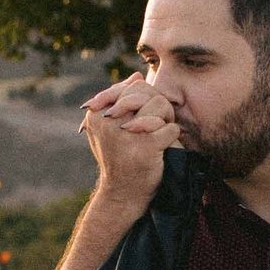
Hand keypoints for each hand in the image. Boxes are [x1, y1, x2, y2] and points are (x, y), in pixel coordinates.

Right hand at [79, 73, 178, 207]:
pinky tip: (164, 147)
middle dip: (157, 106)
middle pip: (147, 92)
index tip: (143, 115)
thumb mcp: (110, 129)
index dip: (145, 98)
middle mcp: (108, 121)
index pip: (132, 87)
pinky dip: (173, 137)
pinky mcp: (146, 147)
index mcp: (97, 114)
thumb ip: (120, 101)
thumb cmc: (118, 158)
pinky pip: (172, 128)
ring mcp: (127, 134)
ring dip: (166, 120)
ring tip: (160, 133)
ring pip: (161, 105)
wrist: (122, 193)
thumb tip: (137, 75)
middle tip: (158, 123)